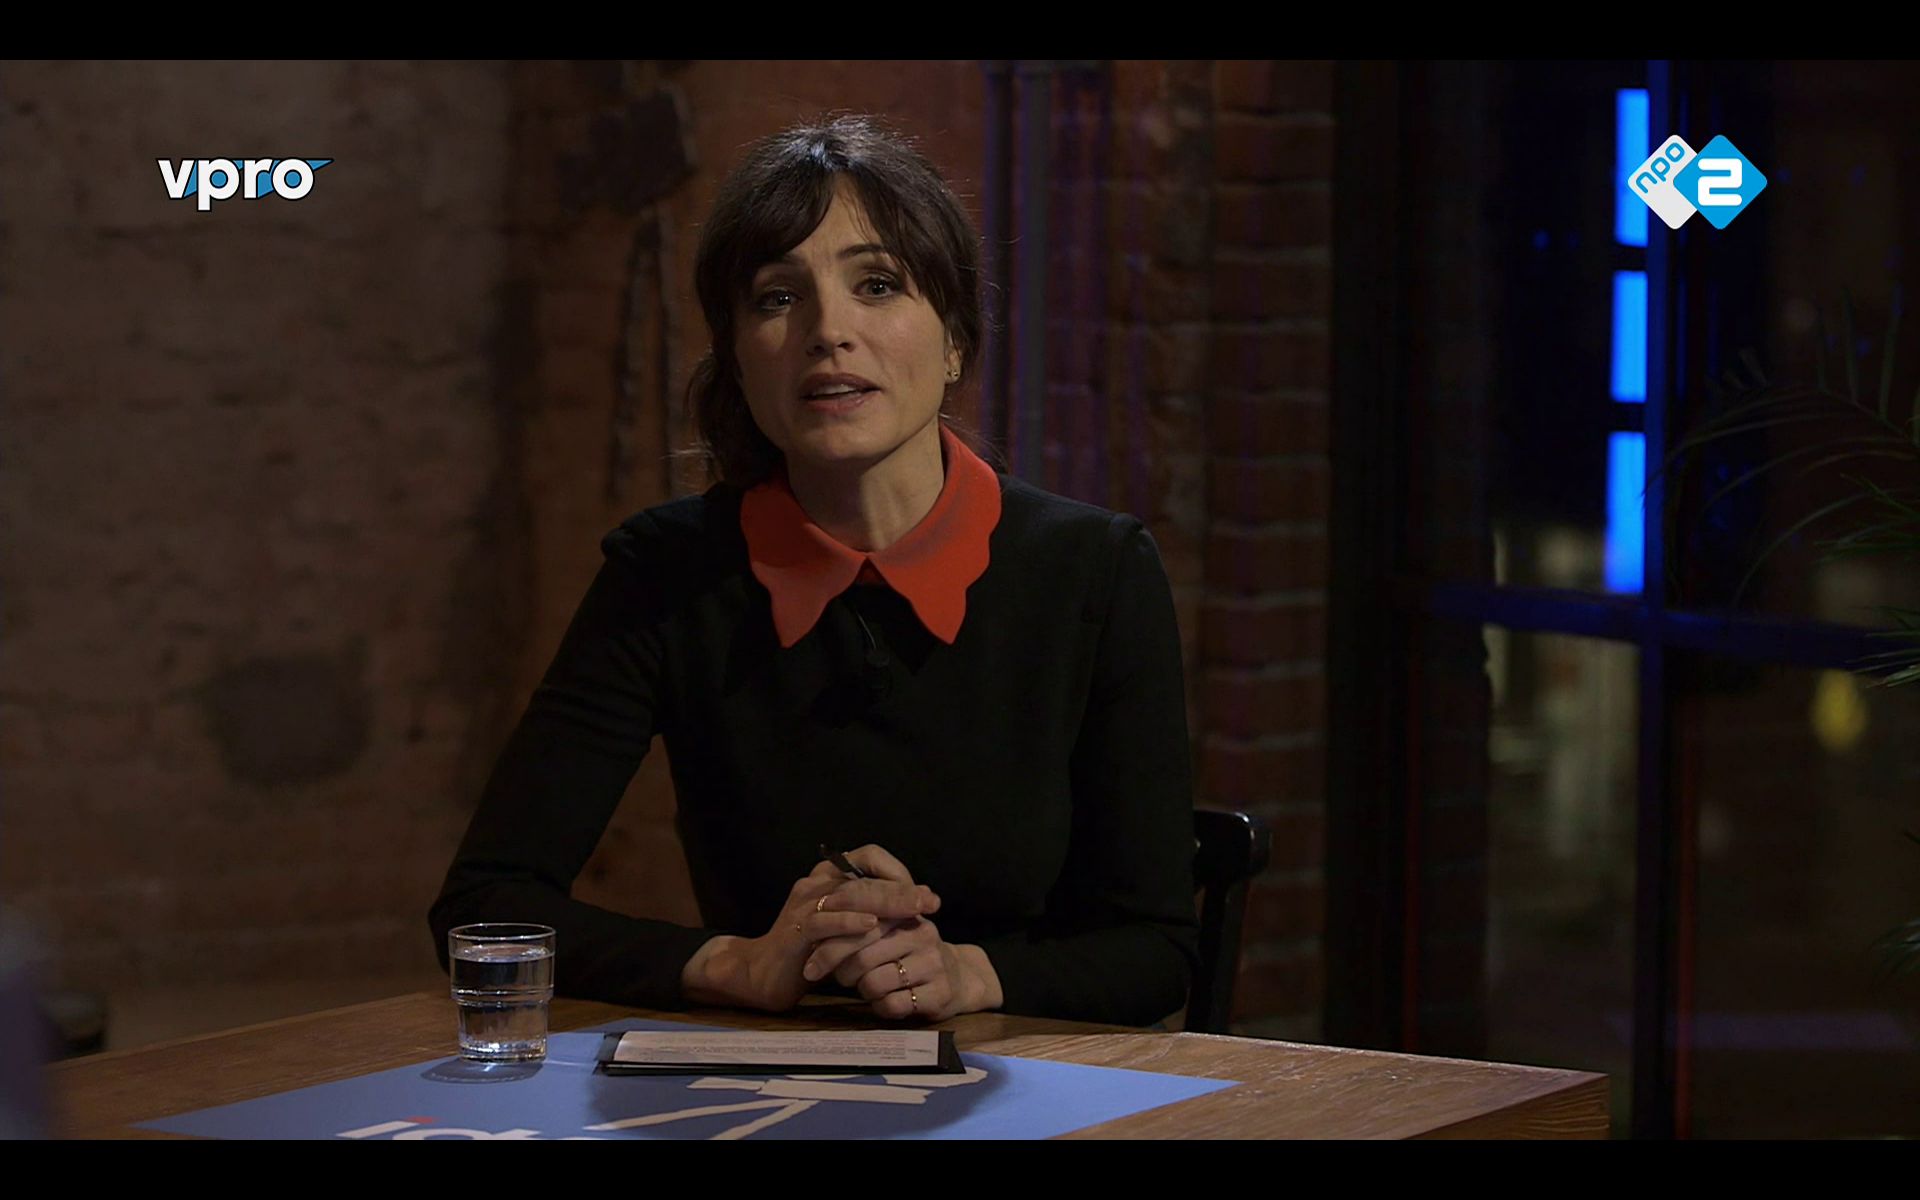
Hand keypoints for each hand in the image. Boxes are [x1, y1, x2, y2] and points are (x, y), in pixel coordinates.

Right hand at [679, 859, 922, 1012]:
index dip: (897, 872)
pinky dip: (849, 922)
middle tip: (931, 901)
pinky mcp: (796, 932)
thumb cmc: (811, 952)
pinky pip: (824, 922)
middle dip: (902, 890)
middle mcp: (815, 884)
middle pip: (864, 878)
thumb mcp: (844, 927)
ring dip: (885, 902)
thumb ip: (872, 911)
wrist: (762, 975)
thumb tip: (918, 902)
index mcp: (828, 877)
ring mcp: (803, 907)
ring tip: (914, 910)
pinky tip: (871, 925)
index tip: (923, 894)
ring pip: (849, 896)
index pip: (868, 857)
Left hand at [800, 845, 1001, 1020]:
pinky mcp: (939, 993)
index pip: (860, 922)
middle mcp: (922, 934)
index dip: (831, 941)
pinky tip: (883, 1002)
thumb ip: (859, 921)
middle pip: (862, 955)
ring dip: (862, 990)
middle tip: (836, 977)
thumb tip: (817, 916)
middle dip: (841, 970)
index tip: (810, 955)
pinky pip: (892, 1004)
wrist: (957, 979)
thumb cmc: (909, 953)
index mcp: (906, 913)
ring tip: (865, 987)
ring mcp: (933, 964)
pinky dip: (880, 1007)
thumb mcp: (888, 930)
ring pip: (874, 982)